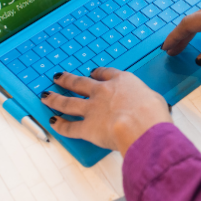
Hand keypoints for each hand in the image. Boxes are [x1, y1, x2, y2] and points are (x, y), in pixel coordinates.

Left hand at [42, 68, 171, 155]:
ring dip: (55, 99)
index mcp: (122, 82)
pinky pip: (69, 127)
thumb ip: (145, 100)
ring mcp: (92, 109)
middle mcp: (103, 92)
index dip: (97, 73)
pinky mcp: (87, 128)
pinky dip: (60, 126)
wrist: (141, 126)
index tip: (92, 73)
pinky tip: (53, 123)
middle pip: (80, 83)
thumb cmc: (152, 113)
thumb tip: (148, 104)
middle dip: (67, 80)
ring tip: (46, 96)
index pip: (105, 73)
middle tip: (58, 77)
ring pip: (68, 102)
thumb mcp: (154, 99)